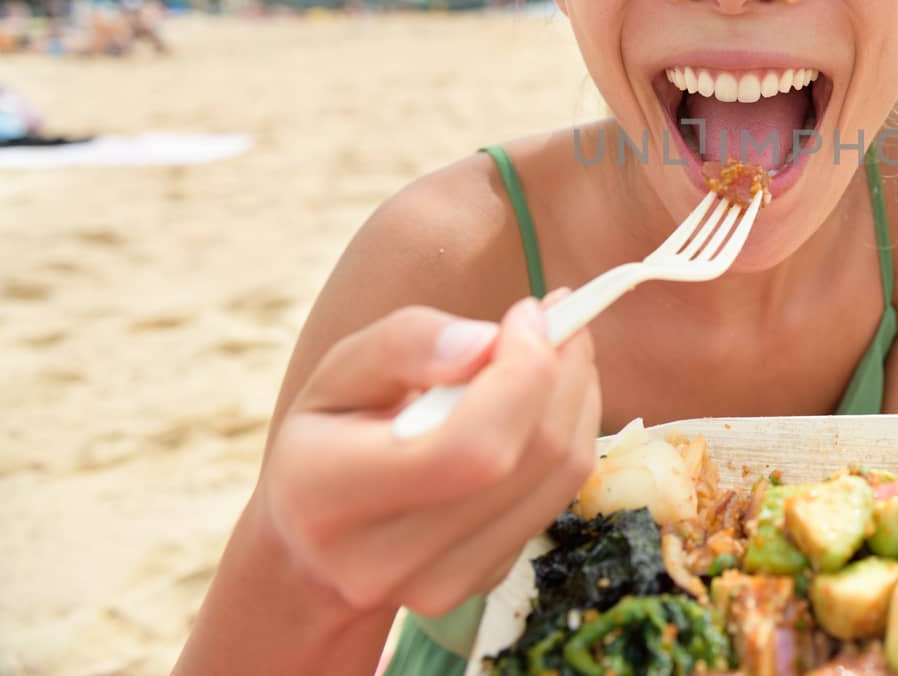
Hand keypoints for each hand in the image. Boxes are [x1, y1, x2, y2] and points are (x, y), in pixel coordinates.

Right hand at [259, 292, 599, 616]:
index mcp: (326, 492)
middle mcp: (381, 558)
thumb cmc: (332, 433)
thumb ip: (403, 344)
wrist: (318, 541)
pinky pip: (559, 497)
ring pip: (559, 477)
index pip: (467, 446)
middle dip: (562, 373)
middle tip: (562, 319)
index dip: (522, 372)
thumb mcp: (340, 372)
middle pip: (525, 459)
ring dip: (578, 397)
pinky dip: (572, 434)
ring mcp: (438, 585)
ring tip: (560, 350)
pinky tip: (546, 401)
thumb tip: (486, 342)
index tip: (528, 312)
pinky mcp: (483, 582)